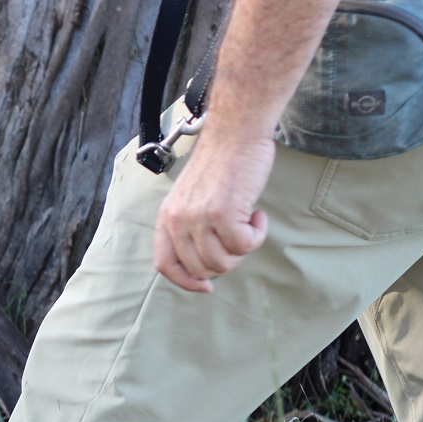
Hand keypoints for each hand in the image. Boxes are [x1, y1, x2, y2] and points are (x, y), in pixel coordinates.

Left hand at [152, 135, 273, 292]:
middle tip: (239, 238)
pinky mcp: (223, 214)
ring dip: (243, 248)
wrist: (235, 134)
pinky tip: (257, 214)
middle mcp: (177, 220)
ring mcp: (199, 218)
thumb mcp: (189, 197)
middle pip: (199, 269)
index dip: (186, 282)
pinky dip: (258, 235)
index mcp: (166, 217)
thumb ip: (189, 227)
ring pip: (223, 262)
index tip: (206, 287)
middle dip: (225, 262)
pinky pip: (245, 246)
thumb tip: (205, 265)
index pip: (165, 264)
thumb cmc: (219, 165)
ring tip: (247, 222)